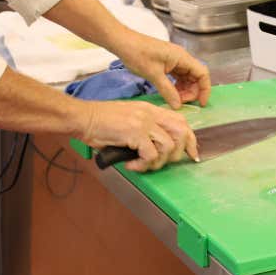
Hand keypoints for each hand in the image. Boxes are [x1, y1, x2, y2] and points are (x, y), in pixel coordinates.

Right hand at [79, 99, 197, 171]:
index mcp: (150, 109)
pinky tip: (131, 164)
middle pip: (181, 132)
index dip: (190, 139)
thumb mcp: (128, 120)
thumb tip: (155, 151)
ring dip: (157, 162)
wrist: (83, 117)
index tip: (191, 154)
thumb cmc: (100, 121)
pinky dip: (143, 165)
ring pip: (168, 146)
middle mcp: (150, 114)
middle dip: (179, 153)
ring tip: (143, 164)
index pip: (181, 121)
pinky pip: (150, 155)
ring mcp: (143, 122)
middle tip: (165, 163)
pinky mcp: (134, 132)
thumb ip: (144, 130)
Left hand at [113, 33, 211, 109]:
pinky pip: (177, 77)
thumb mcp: (153, 74)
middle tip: (181, 103)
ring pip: (186, 78)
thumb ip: (168, 90)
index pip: (202, 73)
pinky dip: (176, 86)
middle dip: (192, 92)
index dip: (205, 89)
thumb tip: (178, 106)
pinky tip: (170, 94)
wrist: (123, 43)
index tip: (201, 103)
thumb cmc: (138, 55)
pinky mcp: (166, 63)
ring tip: (175, 100)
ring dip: (184, 90)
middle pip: (195, 77)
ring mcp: (173, 60)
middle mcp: (181, 58)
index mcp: (182, 57)